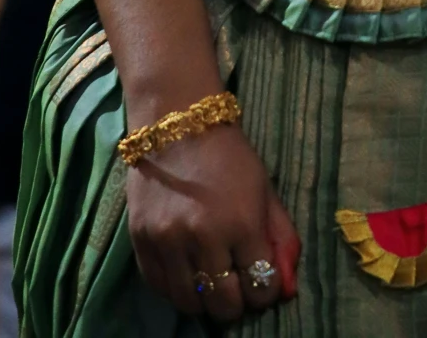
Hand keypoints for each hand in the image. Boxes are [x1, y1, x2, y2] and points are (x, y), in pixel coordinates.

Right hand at [127, 123, 299, 319]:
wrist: (178, 122)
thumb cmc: (229, 155)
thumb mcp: (264, 190)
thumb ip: (279, 237)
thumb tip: (286, 285)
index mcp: (242, 222)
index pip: (260, 285)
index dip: (266, 292)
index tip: (262, 284)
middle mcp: (204, 238)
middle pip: (224, 304)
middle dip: (236, 304)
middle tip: (237, 290)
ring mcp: (168, 242)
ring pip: (189, 304)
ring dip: (204, 302)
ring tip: (211, 286)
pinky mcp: (140, 242)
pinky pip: (159, 288)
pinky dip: (175, 290)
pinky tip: (187, 276)